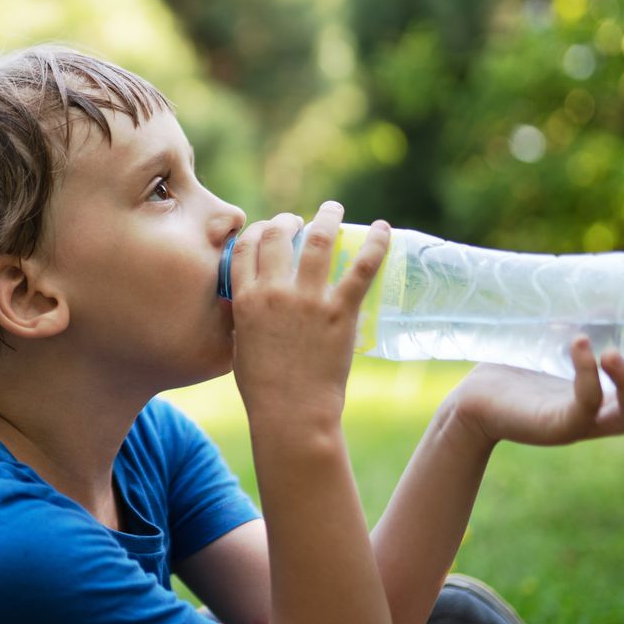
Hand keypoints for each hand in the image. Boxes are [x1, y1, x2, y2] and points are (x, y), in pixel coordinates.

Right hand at [229, 202, 390, 433]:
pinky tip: (383, 227)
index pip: (245, 247)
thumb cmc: (263, 388)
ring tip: (333, 209)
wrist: (290, 414)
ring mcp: (308, 300)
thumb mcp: (240, 345)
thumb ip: (246, 319)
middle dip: (288, 220)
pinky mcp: (340, 312)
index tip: (267, 229)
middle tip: (299, 221)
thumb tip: (251, 307)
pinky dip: (376, 243)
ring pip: (319, 240)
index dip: (257, 231)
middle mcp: (273, 292)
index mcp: (245, 300)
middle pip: (278, 235)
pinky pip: (362, 267)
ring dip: (327, 217)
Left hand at [448, 333, 623, 447]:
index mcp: (609, 400)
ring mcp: (581, 424)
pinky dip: (587, 373)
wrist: (470, 404)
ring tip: (612, 350)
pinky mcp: (556, 426)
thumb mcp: (553, 346)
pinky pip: (585, 404)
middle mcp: (602, 416)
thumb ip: (580, 326)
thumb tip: (606, 296)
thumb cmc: (512, 372)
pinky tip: (579, 343)